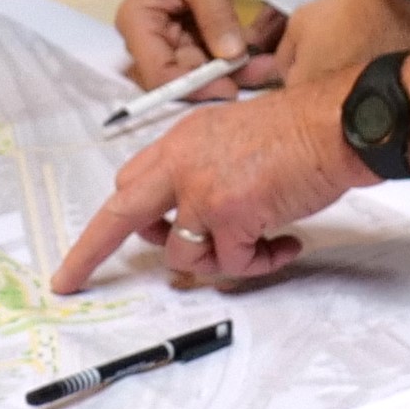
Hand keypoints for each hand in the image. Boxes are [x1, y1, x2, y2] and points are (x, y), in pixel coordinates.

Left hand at [56, 80, 360, 291]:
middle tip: (72, 282)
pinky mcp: (229, 215)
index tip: (84, 248)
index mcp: (180, 143)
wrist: (337, 126)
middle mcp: (181, 164)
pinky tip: (286, 244)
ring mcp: (201, 190)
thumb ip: (200, 174)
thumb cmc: (301, 133)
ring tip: (258, 247)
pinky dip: (260, 263)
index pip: (128, 184)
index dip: (109, 219)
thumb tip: (186, 226)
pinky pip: (231, 264)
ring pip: (182, 254)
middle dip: (91, 253)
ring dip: (218, 262)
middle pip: (120, 216)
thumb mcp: (232, 140)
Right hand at [119, 0, 270, 84]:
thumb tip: (231, 56)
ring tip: (268, 65)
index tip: (230, 88)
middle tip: (261, 75)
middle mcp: (149, 37)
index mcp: (139, 24)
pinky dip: (235, 56)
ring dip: (233, 70)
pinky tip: (261, 54)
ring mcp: (170, 37)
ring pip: (201, 69)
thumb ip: (215, 16)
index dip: (193, 87)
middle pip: (181, 76)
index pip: (159, 74)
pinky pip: (212, 55)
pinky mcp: (190, 34)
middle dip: (220, 80)